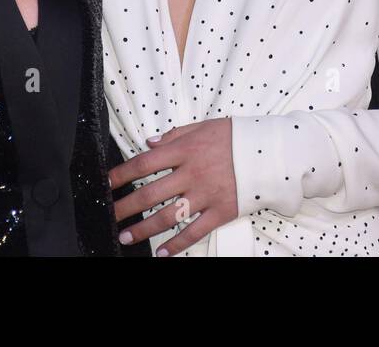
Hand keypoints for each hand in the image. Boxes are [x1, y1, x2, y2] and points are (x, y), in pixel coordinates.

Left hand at [109, 118, 237, 255]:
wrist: (272, 152)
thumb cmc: (237, 137)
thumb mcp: (204, 126)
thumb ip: (175, 135)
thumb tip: (148, 143)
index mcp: (186, 150)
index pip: (144, 164)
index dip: (121, 174)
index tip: (106, 183)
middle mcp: (192, 173)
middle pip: (150, 193)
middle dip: (125, 207)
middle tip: (110, 215)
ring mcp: (206, 194)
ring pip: (168, 216)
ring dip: (144, 229)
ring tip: (127, 236)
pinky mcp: (221, 211)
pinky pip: (195, 231)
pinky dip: (177, 244)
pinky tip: (163, 252)